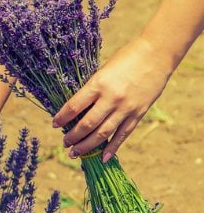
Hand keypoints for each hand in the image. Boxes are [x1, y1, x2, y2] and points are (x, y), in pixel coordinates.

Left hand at [52, 37, 172, 161]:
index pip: (74, 106)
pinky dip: (112, 148)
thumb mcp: (103, 70)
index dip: (62, 117)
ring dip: (87, 146)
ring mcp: (126, 108)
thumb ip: (92, 89)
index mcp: (98, 84)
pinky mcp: (138, 113)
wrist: (157, 54)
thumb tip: (77, 109)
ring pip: (103, 133)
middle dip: (73, 136)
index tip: (54, 124)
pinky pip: (123, 134)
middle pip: (87, 124)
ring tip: (75, 153)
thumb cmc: (126, 58)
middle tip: (65, 143)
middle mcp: (111, 98)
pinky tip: (103, 158)